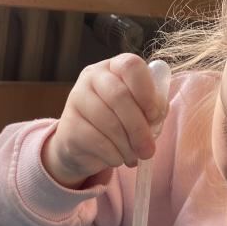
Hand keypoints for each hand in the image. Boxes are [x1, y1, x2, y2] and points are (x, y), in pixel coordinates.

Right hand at [42, 54, 164, 187]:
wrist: (83, 144)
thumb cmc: (119, 123)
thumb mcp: (140, 111)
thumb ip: (154, 107)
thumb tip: (158, 113)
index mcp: (115, 67)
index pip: (131, 66)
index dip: (147, 92)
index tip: (154, 116)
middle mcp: (92, 76)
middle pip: (120, 96)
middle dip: (139, 128)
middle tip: (148, 150)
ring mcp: (77, 97)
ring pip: (109, 122)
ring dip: (127, 146)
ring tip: (133, 157)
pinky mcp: (69, 124)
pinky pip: (97, 141)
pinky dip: (113, 155)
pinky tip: (117, 159)